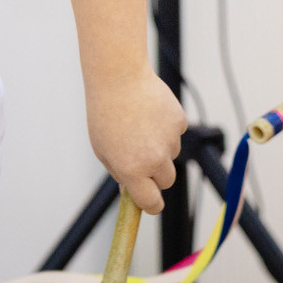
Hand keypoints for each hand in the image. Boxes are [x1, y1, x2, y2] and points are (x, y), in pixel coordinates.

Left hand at [85, 65, 186, 214]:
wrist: (119, 78)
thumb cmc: (105, 113)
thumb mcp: (102, 150)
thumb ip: (120, 173)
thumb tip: (132, 190)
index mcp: (132, 170)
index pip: (151, 202)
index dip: (151, 205)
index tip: (151, 203)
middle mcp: (154, 159)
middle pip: (166, 182)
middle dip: (156, 176)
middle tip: (141, 158)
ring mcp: (170, 140)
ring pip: (171, 155)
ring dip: (160, 148)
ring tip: (140, 126)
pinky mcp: (180, 123)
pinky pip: (176, 134)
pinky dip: (166, 128)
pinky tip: (150, 114)